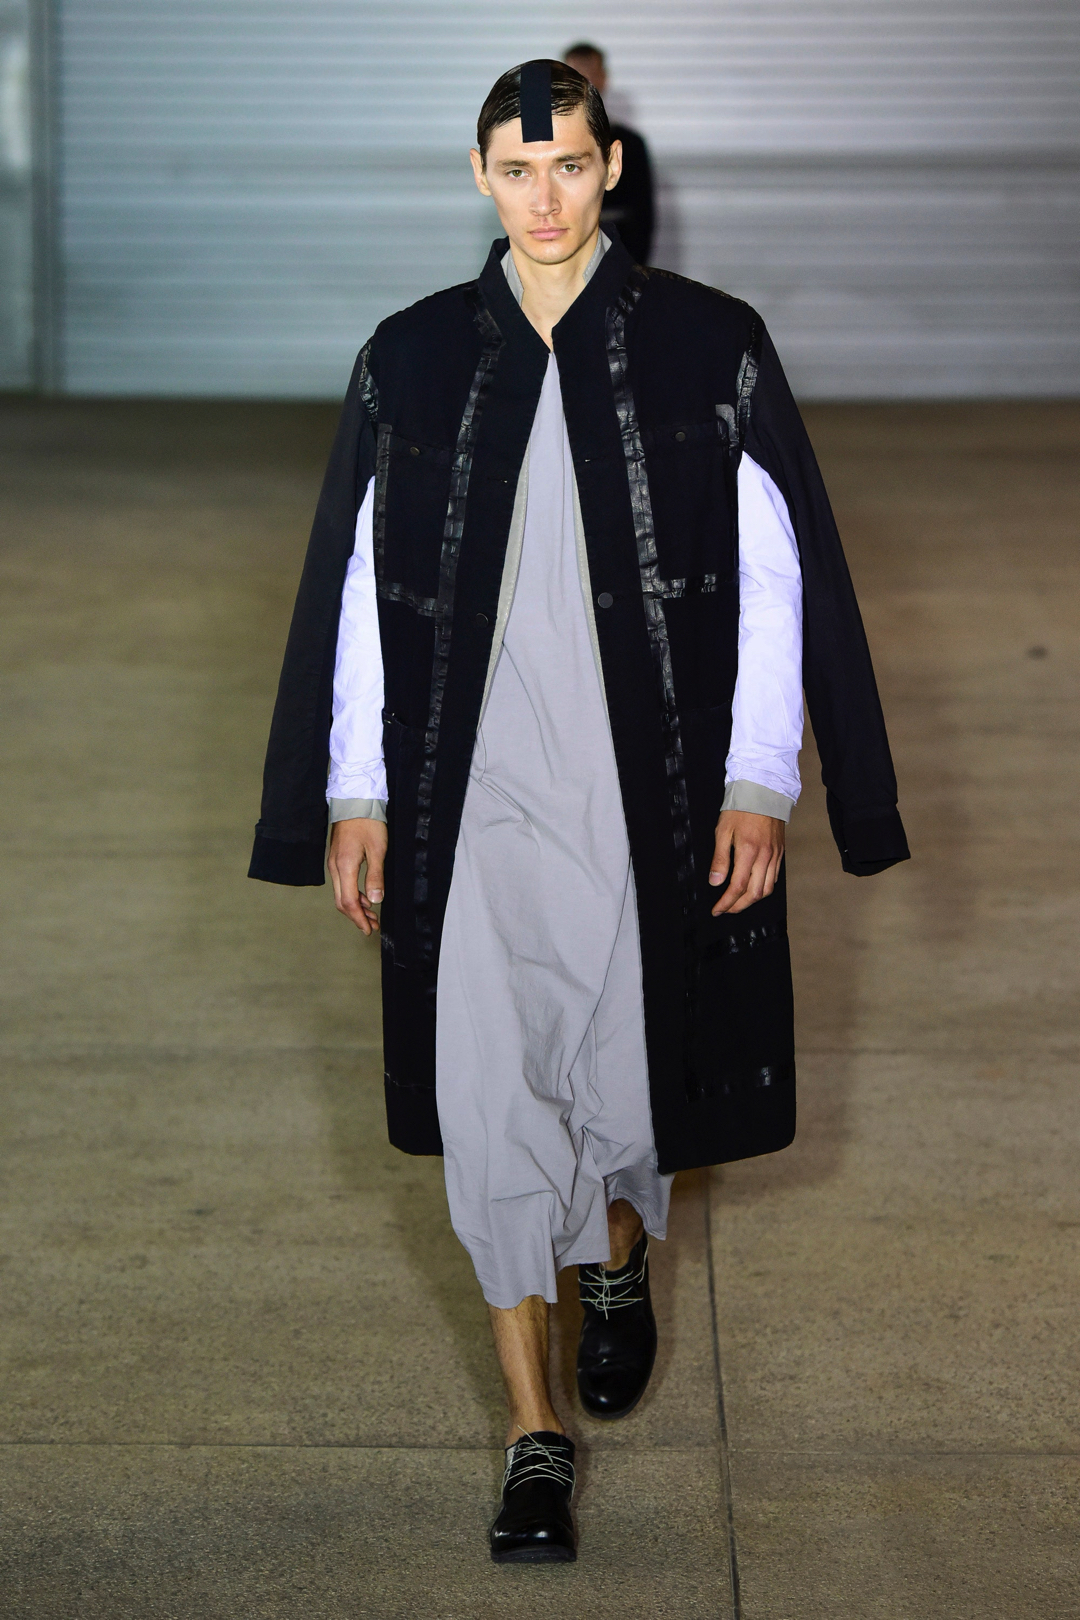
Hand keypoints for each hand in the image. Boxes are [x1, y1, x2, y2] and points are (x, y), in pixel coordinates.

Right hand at [328, 817, 387, 934]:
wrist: (355, 801)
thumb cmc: (368, 823)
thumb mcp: (377, 849)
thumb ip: (375, 876)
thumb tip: (375, 901)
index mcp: (344, 867)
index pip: (349, 902)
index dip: (359, 918)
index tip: (369, 929)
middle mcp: (335, 868)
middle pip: (342, 901)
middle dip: (357, 916)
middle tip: (372, 926)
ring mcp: (334, 863)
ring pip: (341, 894)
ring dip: (356, 907)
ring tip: (372, 915)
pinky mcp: (337, 859)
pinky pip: (342, 884)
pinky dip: (353, 895)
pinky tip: (366, 897)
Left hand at [709, 809, 784, 915]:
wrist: (763, 791)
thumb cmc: (741, 808)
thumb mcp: (723, 831)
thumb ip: (720, 859)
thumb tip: (716, 882)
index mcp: (748, 851)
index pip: (738, 887)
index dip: (726, 902)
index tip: (717, 909)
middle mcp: (765, 856)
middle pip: (754, 894)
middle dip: (739, 906)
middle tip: (726, 909)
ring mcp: (775, 855)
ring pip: (767, 889)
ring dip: (752, 900)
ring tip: (738, 902)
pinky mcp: (780, 852)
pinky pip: (774, 878)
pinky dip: (763, 888)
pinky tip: (753, 888)